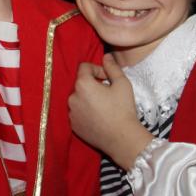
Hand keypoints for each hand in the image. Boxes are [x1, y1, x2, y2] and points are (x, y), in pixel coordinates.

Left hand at [69, 53, 153, 169]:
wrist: (122, 139)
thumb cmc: (123, 109)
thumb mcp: (122, 84)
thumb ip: (112, 67)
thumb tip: (106, 56)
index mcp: (82, 84)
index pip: (84, 67)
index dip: (97, 69)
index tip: (108, 78)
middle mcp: (72, 97)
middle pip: (81, 83)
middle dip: (93, 84)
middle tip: (108, 93)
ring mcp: (71, 113)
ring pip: (78, 98)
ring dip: (88, 98)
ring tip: (104, 106)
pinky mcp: (73, 126)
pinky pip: (77, 112)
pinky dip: (85, 111)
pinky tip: (99, 117)